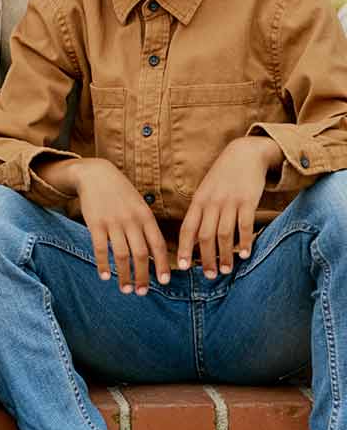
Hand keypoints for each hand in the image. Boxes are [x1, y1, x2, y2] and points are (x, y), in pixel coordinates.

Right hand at [70, 159, 170, 295]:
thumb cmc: (121, 193)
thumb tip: (156, 254)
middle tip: (143, 292)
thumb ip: (146, 226)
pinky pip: (101, 249)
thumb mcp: (139, 205)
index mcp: (145, 216)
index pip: (158, 245)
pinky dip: (103, 265)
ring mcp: (113, 222)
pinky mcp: (95, 224)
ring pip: (122, 255)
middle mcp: (131, 220)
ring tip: (126, 289)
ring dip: (124, 276)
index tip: (164, 282)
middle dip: (143, 276)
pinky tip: (105, 276)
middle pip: (141, 254)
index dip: (162, 265)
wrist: (96, 174)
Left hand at [177, 137, 279, 277]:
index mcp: (198, 201)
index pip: (187, 228)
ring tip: (226, 270)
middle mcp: (211, 202)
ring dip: (225, 255)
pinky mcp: (247, 200)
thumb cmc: (223, 177)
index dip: (183, 249)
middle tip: (209, 276)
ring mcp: (229, 201)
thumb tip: (194, 240)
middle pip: (205, 236)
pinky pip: (244, 225)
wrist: (244, 153)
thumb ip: (201, 213)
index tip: (181, 267)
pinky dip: (244, 241)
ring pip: (224, 234)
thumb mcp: (206, 191)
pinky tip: (245, 254)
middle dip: (206, 259)